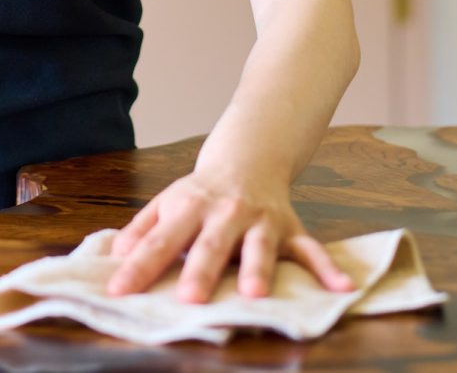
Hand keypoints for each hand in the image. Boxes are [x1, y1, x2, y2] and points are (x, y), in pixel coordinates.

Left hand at [106, 167, 353, 302]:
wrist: (248, 157)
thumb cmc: (201, 192)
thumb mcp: (167, 202)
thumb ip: (141, 229)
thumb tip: (114, 257)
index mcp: (190, 206)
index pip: (160, 240)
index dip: (139, 266)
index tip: (119, 291)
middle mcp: (225, 213)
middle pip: (210, 243)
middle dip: (201, 270)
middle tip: (191, 299)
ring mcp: (261, 220)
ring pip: (259, 246)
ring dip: (257, 268)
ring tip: (254, 294)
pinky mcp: (290, 228)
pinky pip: (311, 249)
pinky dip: (328, 268)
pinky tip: (342, 287)